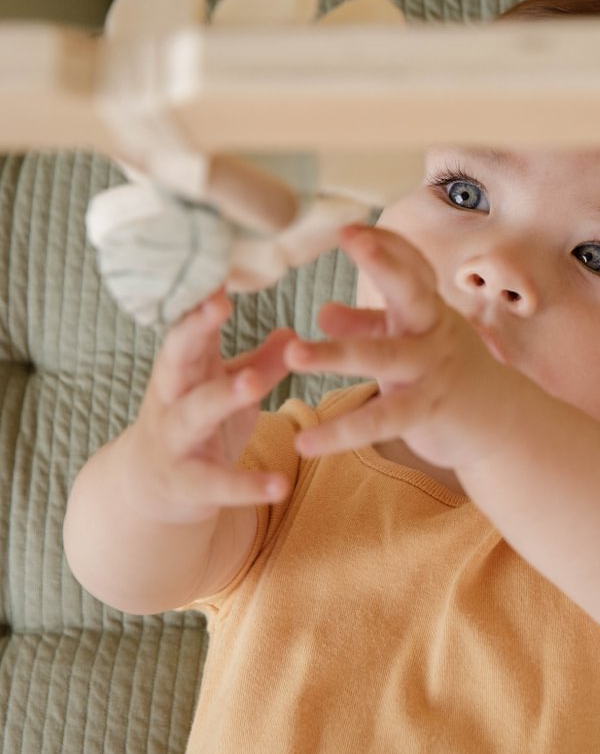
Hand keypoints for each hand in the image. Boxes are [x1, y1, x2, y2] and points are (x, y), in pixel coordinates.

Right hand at [125, 289, 296, 521]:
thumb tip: (296, 332)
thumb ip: (262, 363)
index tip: (216, 263)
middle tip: (219, 302)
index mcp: (185, 367)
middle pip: (177, 356)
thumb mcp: (229, 390)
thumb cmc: (198, 424)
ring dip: (223, 396)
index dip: (201, 296)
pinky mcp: (187, 482)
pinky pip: (217, 483)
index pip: (190, 323)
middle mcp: (173, 396)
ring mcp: (175, 438)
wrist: (149, 491)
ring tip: (255, 383)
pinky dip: (248, 485)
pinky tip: (281, 484)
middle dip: (195, 329)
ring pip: (195, 412)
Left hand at [284, 226, 518, 469]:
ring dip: (337, 354)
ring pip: (384, 357)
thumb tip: (324, 311)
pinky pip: (380, 419)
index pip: (411, 266)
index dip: (385, 245)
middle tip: (352, 237)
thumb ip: (369, 326)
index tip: (349, 227)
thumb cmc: (448, 375)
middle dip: (383, 263)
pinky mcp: (427, 410)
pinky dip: (340, 432)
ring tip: (294, 354)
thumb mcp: (411, 343)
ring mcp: (432, 369)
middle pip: (412, 291)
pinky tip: (306, 441)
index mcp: (428, 310)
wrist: (503, 422)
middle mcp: (434, 332)